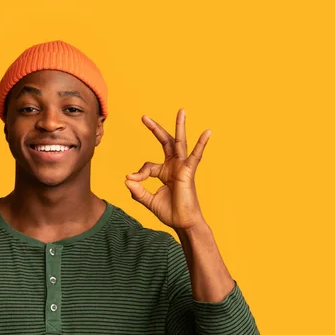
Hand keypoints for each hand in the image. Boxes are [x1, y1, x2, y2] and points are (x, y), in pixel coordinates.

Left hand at [125, 109, 210, 229]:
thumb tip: (126, 179)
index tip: (132, 180)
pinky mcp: (189, 172)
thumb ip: (137, 191)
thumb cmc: (170, 212)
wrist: (183, 223)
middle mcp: (174, 166)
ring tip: (181, 111)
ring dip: (180, 126)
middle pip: (165, 142)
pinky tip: (207, 132)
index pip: (148, 166)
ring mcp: (182, 167)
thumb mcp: (148, 200)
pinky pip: (196, 156)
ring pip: (180, 142)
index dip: (139, 173)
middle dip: (155, 129)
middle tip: (144, 117)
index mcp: (164, 172)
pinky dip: (201, 144)